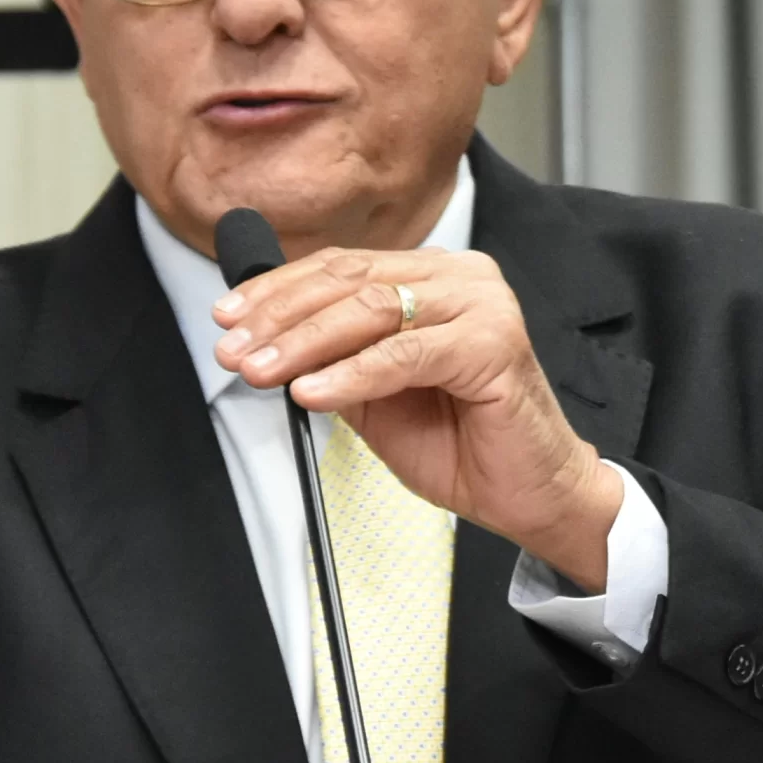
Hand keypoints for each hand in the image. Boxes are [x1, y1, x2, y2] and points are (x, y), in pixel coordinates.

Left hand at [213, 247, 621, 587]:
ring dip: (305, 343)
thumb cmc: (467, 444)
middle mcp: (462, 278)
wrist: (532, 495)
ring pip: (372, 310)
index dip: (279, 290)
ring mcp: (483, 305)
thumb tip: (267, 344)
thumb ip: (335, 361)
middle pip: (351, 281)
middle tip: (235, 349)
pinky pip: (405, 355)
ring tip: (261, 371)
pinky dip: (351, 374)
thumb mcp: (378, 397)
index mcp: (435, 278)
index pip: (343, 267)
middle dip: (281, 317)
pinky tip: (312, 392)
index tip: (229, 318)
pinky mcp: (495, 344)